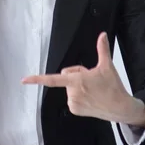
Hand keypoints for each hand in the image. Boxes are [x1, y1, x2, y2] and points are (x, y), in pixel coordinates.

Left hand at [22, 32, 141, 124]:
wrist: (120, 108)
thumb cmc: (113, 86)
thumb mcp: (107, 65)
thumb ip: (102, 48)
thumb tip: (102, 34)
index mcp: (77, 80)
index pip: (53, 79)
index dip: (37, 78)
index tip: (24, 80)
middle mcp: (72, 93)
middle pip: (66, 77)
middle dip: (76, 75)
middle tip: (91, 79)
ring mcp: (73, 103)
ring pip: (69, 87)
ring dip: (77, 86)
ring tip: (92, 89)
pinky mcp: (75, 110)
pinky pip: (71, 97)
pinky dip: (78, 96)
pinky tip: (90, 97)